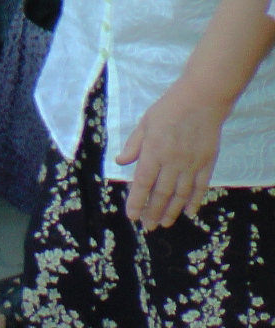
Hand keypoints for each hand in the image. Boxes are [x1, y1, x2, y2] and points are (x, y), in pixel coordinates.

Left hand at [116, 84, 227, 229]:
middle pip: (161, 193)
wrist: (201, 101)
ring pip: (180, 195)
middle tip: (147, 226)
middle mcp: (172, 162)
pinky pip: (200, 187)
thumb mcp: (144, 123)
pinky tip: (188, 212)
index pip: (142, 182)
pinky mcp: (206, 164)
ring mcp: (191, 165)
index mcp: (153, 152)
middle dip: (152, 212)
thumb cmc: (168, 109)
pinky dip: (194, 201)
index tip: (131, 216)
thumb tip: (121, 162)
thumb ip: (133, 145)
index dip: (136, 201)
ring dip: (171, 211)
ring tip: (164, 223)